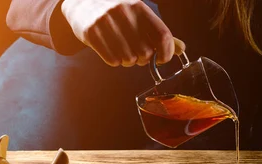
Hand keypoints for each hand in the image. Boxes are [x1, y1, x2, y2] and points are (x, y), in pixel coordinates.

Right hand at [61, 0, 175, 66]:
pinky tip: (111, 50)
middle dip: (143, 59)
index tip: (162, 59)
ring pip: (129, 59)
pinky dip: (114, 61)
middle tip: (136, 53)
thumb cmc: (115, 11)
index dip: (166, 53)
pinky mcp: (91, 32)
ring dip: (128, 61)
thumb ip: (158, 32)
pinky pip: (112, 60)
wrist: (80, 0)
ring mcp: (106, 21)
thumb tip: (181, 48)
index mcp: (139, 7)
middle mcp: (123, 12)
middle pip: (146, 52)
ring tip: (123, 51)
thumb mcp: (138, 15)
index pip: (163, 35)